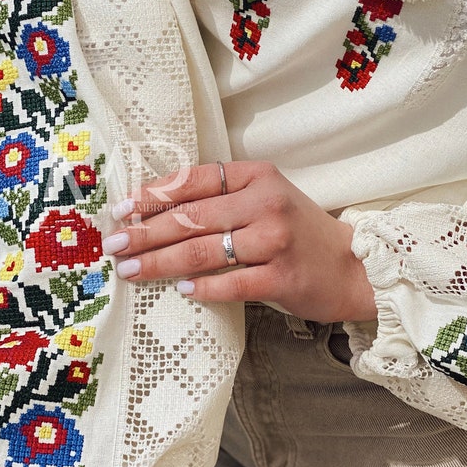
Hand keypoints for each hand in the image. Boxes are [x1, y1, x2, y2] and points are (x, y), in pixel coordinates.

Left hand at [103, 161, 377, 323]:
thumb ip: (222, 199)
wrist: (352, 266)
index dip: (153, 194)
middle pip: (191, 217)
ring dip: (160, 262)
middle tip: (113, 244)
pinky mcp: (282, 277)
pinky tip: (179, 290)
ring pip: (204, 250)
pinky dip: (202, 287)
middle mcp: (266, 202)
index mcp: (257, 176)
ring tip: (130, 269)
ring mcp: (275, 240)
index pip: (194, 180)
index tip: (121, 208)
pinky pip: (231, 282)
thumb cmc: (299, 232)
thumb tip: (156, 211)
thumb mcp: (266, 199)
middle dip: (145, 232)